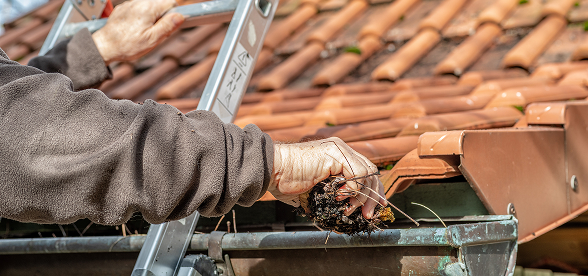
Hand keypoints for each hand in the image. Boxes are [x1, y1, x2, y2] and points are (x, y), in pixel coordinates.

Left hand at [92, 0, 184, 64]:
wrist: (104, 46)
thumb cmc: (127, 45)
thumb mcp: (152, 39)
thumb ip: (167, 26)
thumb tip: (179, 16)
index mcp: (148, 8)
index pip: (170, 2)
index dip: (173, 15)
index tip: (169, 26)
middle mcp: (138, 2)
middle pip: (160, 4)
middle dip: (162, 16)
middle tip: (156, 32)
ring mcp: (129, 4)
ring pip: (149, 6)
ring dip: (151, 17)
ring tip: (145, 32)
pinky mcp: (123, 9)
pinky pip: (138, 9)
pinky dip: (140, 17)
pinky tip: (135, 29)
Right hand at [269, 137, 386, 218]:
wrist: (272, 170)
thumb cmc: (286, 182)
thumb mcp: (315, 191)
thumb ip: (331, 197)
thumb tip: (344, 215)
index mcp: (337, 156)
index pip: (365, 171)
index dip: (371, 190)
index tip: (373, 208)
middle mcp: (341, 150)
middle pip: (371, 171)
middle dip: (373, 195)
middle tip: (368, 214)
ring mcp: (339, 149)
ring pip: (368, 173)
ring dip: (362, 196)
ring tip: (349, 209)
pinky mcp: (335, 153)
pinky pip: (358, 173)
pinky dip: (353, 189)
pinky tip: (340, 196)